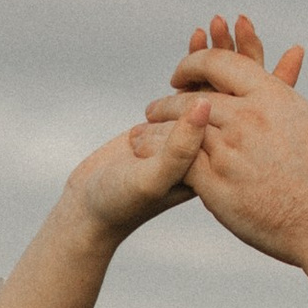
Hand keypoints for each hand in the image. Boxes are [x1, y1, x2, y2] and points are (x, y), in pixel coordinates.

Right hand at [0, 114, 211, 307]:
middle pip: (195, 112)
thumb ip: (180, 147)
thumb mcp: (152, 179)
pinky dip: (151, 117)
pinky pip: (175, 102)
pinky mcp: (178, 130)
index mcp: (217, 176)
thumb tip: (205, 104)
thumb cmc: (122, 200)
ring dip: (153, 124)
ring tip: (140, 154)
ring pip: (185, 103)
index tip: (144, 169)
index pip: (203, 130)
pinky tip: (142, 141)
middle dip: (157, 132)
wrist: (91, 205)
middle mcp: (210, 159)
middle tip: (140, 161)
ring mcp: (194, 142)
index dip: (162, 144)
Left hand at [143, 15, 307, 270]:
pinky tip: (141, 152)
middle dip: (170, 101)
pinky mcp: (218, 183)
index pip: (223, 63)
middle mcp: (251, 117)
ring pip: (179, 127)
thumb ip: (280, 109)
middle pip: (195, 97)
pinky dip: (155, 151)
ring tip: (141, 130)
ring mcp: (233, 150)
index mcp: (275, 96)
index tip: (183, 70)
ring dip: (155, 126)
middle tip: (155, 106)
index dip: (196, 61)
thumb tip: (271, 97)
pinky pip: (177, 160)